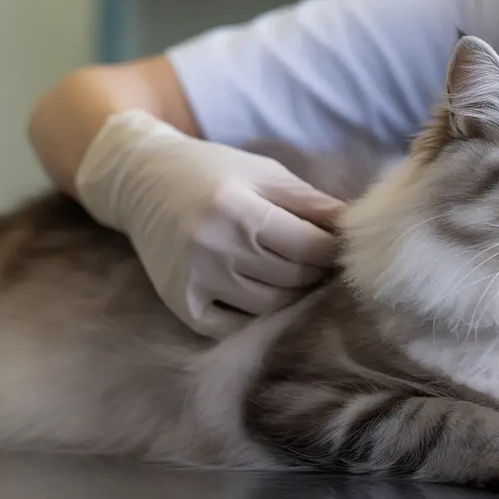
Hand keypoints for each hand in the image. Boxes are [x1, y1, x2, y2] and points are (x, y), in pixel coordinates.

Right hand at [75, 110, 344, 338]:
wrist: (142, 181)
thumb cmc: (212, 171)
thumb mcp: (264, 172)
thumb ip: (311, 202)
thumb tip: (356, 228)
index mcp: (239, 209)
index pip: (310, 247)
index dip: (333, 250)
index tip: (339, 245)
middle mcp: (215, 248)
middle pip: (294, 279)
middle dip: (315, 271)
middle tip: (318, 260)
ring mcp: (196, 280)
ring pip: (271, 306)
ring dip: (291, 293)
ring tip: (292, 272)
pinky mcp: (182, 304)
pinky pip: (235, 327)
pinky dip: (255, 314)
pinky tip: (259, 290)